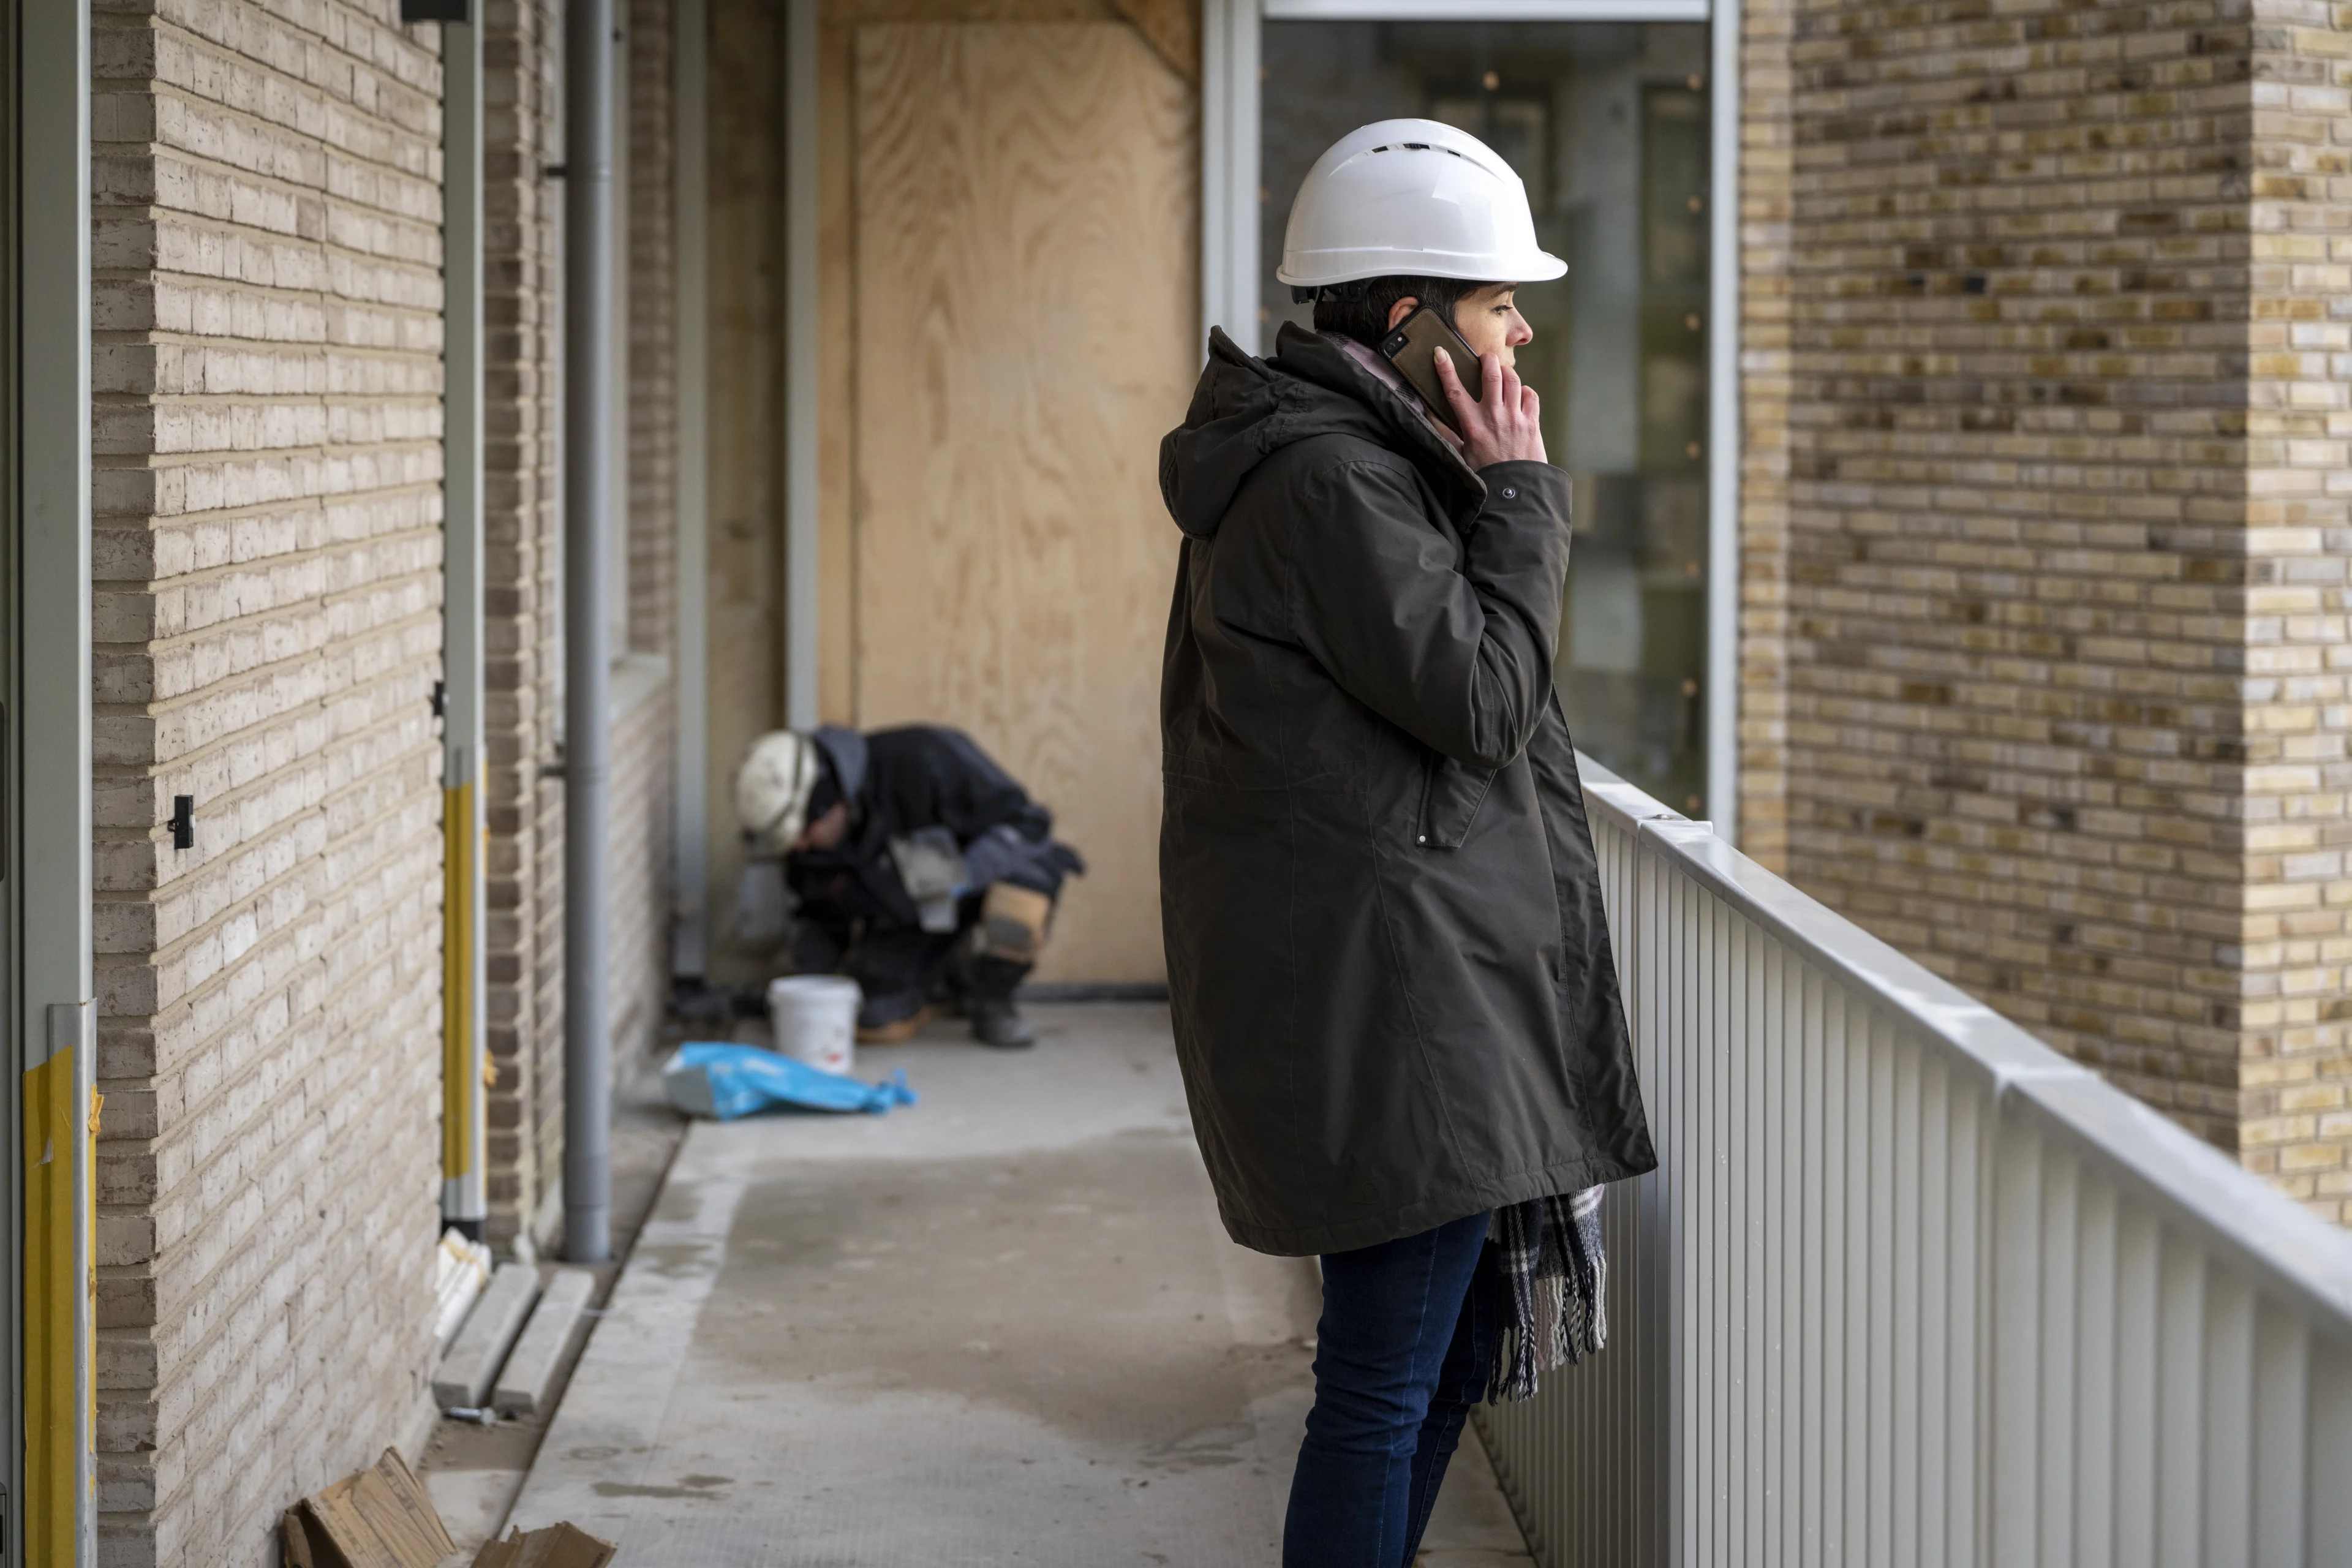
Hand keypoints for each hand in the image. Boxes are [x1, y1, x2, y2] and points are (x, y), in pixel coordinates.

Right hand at [1434, 346, 1545, 469]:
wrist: (1515, 491)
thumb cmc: (1485, 475)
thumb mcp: (1461, 456)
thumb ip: (1446, 434)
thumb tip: (1429, 416)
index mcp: (1472, 426)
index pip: (1455, 391)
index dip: (1445, 369)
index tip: (1440, 353)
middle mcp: (1494, 417)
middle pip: (1492, 375)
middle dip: (1488, 359)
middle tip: (1485, 357)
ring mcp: (1515, 418)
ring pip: (1513, 380)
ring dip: (1507, 372)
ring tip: (1502, 373)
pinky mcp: (1532, 423)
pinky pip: (1531, 396)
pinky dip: (1525, 391)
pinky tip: (1520, 394)